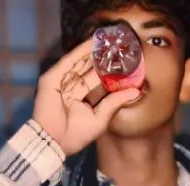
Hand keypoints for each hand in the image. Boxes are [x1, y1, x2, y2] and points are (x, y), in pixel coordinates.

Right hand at [33, 40, 139, 156]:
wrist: (54, 141)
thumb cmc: (76, 135)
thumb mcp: (101, 118)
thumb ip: (115, 102)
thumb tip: (136, 90)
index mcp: (81, 98)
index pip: (96, 80)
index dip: (109, 71)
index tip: (123, 61)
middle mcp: (71, 88)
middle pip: (88, 68)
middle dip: (101, 57)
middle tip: (117, 46)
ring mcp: (61, 81)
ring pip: (79, 62)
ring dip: (92, 50)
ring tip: (108, 40)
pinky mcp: (52, 78)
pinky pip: (69, 61)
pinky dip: (80, 51)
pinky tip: (92, 42)